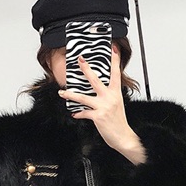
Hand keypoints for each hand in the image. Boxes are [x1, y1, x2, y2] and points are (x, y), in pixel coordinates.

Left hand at [58, 47, 146, 164]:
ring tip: (62, 93)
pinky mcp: (98, 116)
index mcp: (116, 93)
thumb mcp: (116, 104)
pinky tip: (74, 114)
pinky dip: (78, 113)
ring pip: (83, 97)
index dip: (115, 60)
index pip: (116, 73)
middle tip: (80, 60)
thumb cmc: (118, 121)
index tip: (113, 48)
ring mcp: (103, 106)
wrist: (123, 137)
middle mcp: (110, 97)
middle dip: (86, 69)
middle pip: (95, 80)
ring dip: (70, 95)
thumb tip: (98, 90)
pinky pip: (84, 113)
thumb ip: (108, 95)